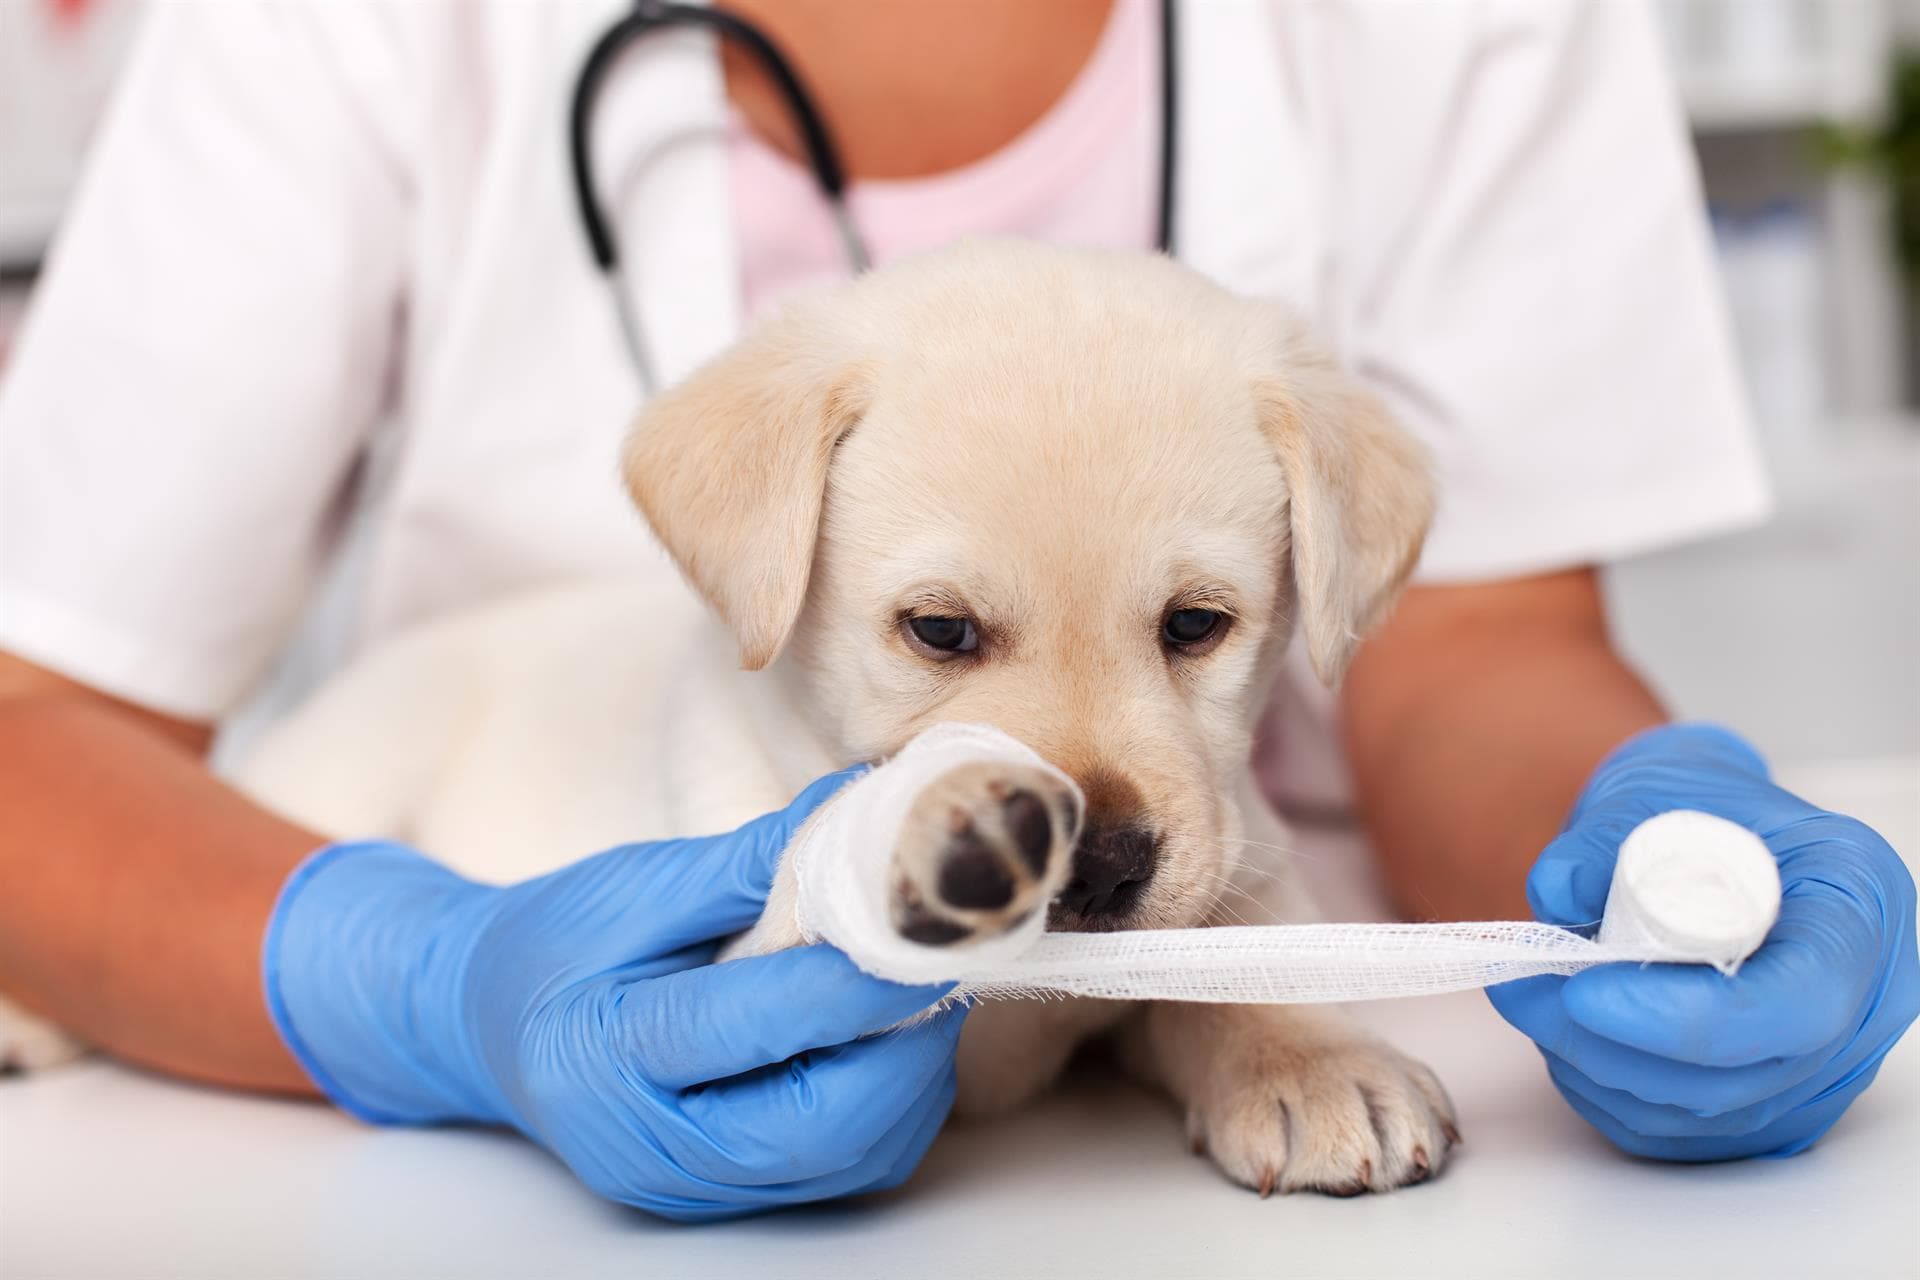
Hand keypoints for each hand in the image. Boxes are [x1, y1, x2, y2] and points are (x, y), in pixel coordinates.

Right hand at [263, 769, 964, 1220]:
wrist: (488, 1020)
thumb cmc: (560, 941)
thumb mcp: (641, 883)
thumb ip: (759, 860)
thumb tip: (869, 811)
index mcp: (604, 1054)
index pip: (756, 1023)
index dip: (857, 976)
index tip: (928, 921)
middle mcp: (650, 1146)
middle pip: (822, 1121)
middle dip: (905, 1037)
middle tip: (942, 954)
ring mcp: (693, 1186)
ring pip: (853, 1154)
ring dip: (913, 1068)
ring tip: (919, 981)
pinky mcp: (734, 1196)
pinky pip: (850, 1165)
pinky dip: (894, 1099)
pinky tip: (886, 1032)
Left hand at [1488, 723, 1917, 1160]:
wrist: (1704, 840)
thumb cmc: (1696, 806)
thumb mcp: (1653, 789)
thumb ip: (1603, 839)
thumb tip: (1557, 891)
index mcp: (1858, 900)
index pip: (1797, 999)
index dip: (1687, 1016)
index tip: (1585, 993)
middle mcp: (1865, 998)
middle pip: (1743, 1073)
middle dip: (1612, 1042)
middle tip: (1523, 989)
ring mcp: (1825, 1065)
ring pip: (1700, 1111)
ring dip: (1594, 1065)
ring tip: (1528, 996)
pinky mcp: (1773, 1106)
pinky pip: (1681, 1132)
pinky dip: (1605, 1090)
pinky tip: (1564, 1033)